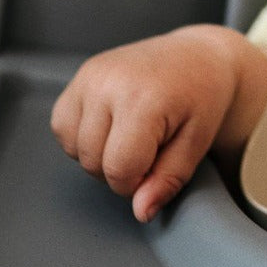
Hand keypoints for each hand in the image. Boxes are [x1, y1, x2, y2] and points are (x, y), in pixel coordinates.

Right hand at [50, 25, 266, 222]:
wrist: (199, 54)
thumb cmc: (203, 96)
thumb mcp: (198, 141)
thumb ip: (168, 179)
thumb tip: (141, 212)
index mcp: (144, 98)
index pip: (119, 169)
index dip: (138, 181)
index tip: (158, 165)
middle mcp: (110, 82)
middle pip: (93, 162)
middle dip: (121, 168)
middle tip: (153, 145)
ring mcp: (91, 75)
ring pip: (75, 148)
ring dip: (100, 153)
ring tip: (134, 132)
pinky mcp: (81, 74)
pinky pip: (62, 126)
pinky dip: (83, 135)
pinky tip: (114, 123)